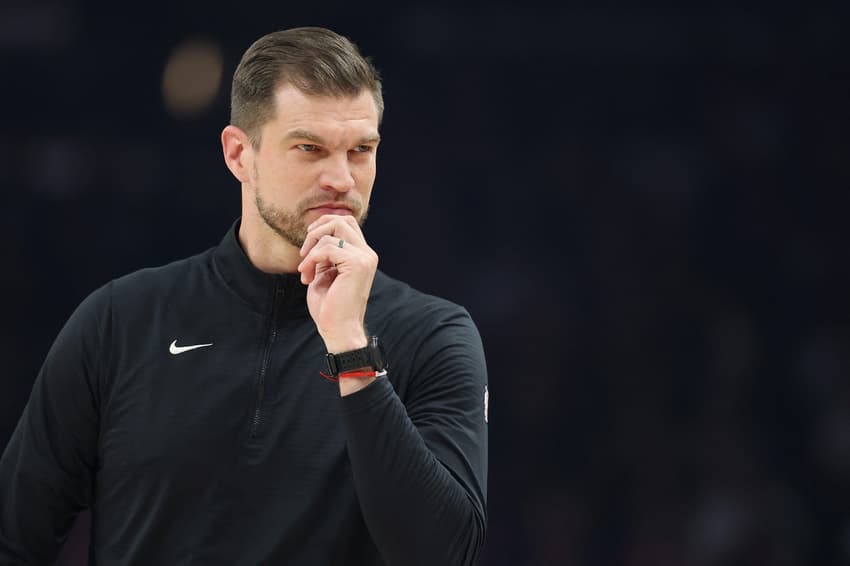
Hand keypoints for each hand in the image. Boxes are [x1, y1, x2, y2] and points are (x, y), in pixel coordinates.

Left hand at [297, 214, 377, 353]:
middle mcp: (367, 254)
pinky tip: (307, 276)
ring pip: (333, 231)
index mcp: (362, 255)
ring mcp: (364, 258)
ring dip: (311, 250)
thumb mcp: (325, 273)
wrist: (339, 330)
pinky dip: (312, 259)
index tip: (308, 247)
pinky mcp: (357, 264)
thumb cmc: (330, 307)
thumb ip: (325, 253)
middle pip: (342, 219)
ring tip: (305, 271)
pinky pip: (327, 248)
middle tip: (304, 252)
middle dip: (317, 230)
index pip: (346, 223)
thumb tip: (315, 234)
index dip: (324, 226)